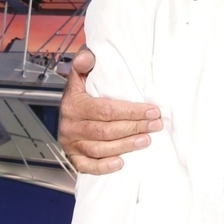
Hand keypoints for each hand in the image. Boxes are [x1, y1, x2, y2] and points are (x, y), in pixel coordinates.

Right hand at [59, 48, 161, 173]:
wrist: (67, 108)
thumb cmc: (82, 91)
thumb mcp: (81, 73)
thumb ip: (85, 62)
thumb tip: (88, 56)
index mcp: (73, 104)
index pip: (106, 110)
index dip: (131, 112)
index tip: (152, 110)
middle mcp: (70, 125)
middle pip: (106, 130)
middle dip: (134, 127)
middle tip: (155, 125)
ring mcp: (71, 142)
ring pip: (100, 148)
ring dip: (126, 145)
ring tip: (146, 140)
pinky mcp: (73, 156)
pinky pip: (87, 166)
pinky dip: (103, 166)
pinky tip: (120, 163)